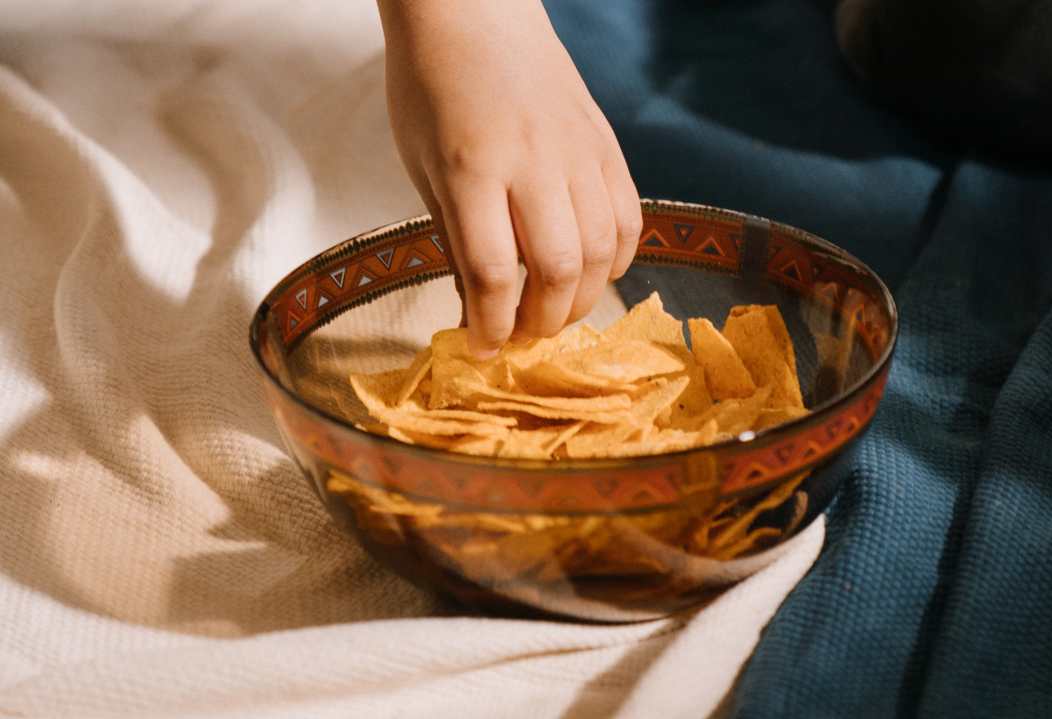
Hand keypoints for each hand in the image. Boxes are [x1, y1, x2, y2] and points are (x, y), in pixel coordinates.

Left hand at [377, 0, 641, 357]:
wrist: (475, 9)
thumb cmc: (431, 85)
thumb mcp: (421, 165)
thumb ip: (454, 236)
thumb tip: (477, 308)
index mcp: (471, 167)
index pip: (492, 271)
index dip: (490, 326)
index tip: (482, 350)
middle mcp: (533, 162)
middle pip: (558, 268)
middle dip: (542, 322)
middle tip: (523, 336)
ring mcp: (578, 152)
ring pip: (602, 250)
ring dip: (582, 299)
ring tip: (556, 312)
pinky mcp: (606, 145)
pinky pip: (629, 218)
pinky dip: (618, 260)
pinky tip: (594, 273)